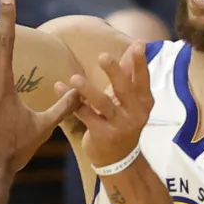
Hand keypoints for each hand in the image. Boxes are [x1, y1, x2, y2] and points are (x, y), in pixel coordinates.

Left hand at [57, 43, 152, 167]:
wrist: (118, 159)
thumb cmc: (123, 120)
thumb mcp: (130, 99)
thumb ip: (131, 72)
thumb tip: (138, 44)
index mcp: (144, 102)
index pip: (143, 79)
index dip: (140, 63)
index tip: (138, 45)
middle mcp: (134, 113)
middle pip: (124, 89)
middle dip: (114, 72)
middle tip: (103, 56)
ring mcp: (118, 125)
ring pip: (102, 104)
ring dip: (88, 90)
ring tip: (74, 78)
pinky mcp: (101, 134)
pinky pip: (84, 114)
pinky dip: (71, 101)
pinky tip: (59, 86)